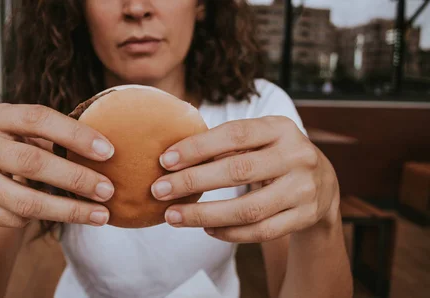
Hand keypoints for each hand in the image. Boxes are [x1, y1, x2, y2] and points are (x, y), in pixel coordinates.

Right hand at [0, 103, 115, 227]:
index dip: (74, 134)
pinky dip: (39, 218)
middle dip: (76, 179)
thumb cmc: (1, 148)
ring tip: (100, 215)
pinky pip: (12, 218)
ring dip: (68, 210)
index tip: (108, 151)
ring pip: (24, 201)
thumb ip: (49, 135)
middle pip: (32, 163)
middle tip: (108, 190)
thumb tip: (103, 152)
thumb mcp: (16, 131)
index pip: (37, 119)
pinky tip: (57, 213)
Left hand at [151, 116, 339, 242]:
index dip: (197, 147)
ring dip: (204, 214)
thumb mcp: (260, 139)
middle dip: (192, 182)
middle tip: (158, 191)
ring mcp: (304, 189)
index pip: (234, 135)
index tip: (165, 160)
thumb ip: (226, 143)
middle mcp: (297, 156)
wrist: (324, 183)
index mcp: (280, 128)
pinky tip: (205, 228)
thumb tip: (172, 156)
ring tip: (173, 216)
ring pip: (248, 209)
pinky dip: (229, 233)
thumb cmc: (274, 155)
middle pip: (237, 172)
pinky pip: (260, 231)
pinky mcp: (305, 217)